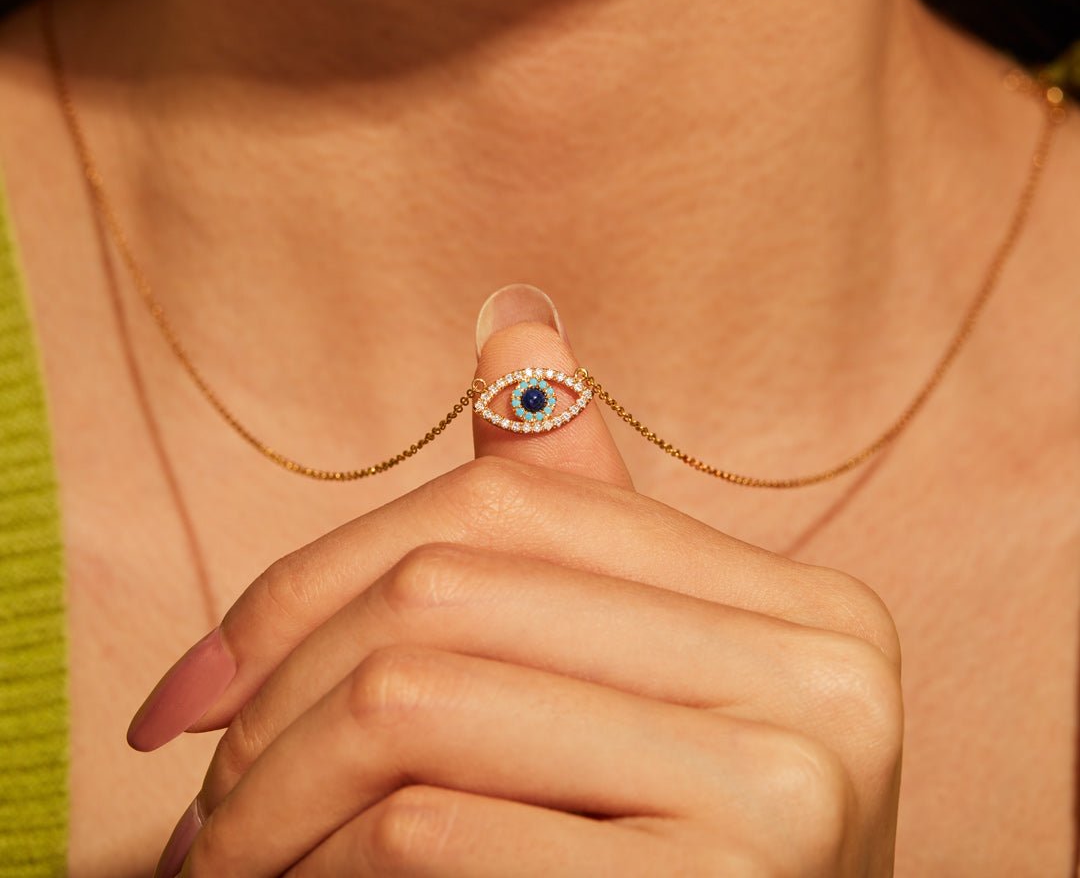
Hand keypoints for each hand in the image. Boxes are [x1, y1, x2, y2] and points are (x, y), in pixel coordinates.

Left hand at [132, 302, 902, 876]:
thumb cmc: (658, 864)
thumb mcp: (626, 689)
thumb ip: (575, 514)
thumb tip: (513, 313)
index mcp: (800, 606)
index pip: (513, 503)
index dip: (325, 574)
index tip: (204, 678)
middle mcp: (824, 672)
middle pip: (453, 591)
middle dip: (278, 691)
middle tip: (203, 782)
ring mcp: (791, 786)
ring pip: (420, 698)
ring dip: (278, 787)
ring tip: (230, 849)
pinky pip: (434, 829)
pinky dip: (325, 865)